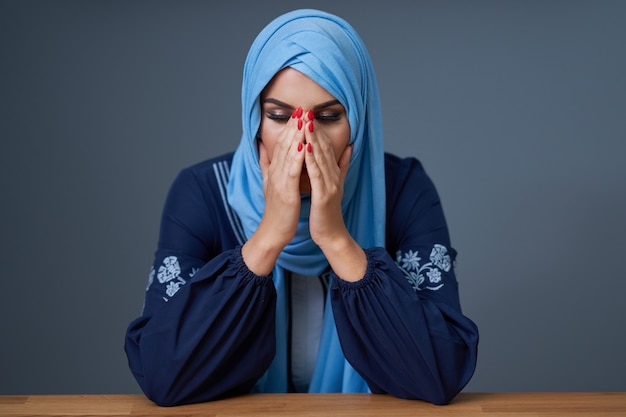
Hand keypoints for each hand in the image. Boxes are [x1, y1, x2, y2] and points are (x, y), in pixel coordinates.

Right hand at [242, 115, 304, 274]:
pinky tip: (305, 145)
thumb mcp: (269, 183)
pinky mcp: (286, 191)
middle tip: (302, 108)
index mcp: (273, 170)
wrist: (273, 232)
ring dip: (296, 135)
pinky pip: (292, 170)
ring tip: (303, 120)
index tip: (297, 112)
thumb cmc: (276, 210)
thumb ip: (266, 164)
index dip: (289, 127)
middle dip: (293, 125)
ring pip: (288, 153)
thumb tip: (261, 147)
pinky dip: (298, 156)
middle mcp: (274, 172)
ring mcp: (279, 180)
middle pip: (284, 144)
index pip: (281, 143)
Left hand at [304, 118, 366, 280]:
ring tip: (304, 122)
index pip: (324, 147)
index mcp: (333, 173)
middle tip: (306, 111)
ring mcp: (330, 184)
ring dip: (312, 139)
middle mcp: (334, 176)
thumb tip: (349, 146)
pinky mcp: (324, 194)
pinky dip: (310, 158)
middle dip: (314, 129)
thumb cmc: (328, 212)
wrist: (331, 234)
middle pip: (323, 148)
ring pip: (320, 157)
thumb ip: (341, 166)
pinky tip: (305, 146)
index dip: (316, 130)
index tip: (308, 114)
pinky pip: (316, 173)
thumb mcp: (335, 185)